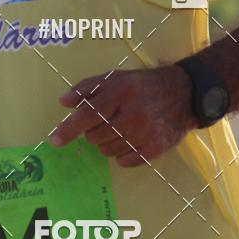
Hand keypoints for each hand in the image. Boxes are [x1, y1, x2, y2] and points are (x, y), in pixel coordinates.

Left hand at [51, 66, 195, 166]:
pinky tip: (129, 139)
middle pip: (95, 136)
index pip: (88, 114)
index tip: (54, 140)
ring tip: (120, 127)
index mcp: (120, 92)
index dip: (69, 128)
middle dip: (93, 130)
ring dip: (106, 142)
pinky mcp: (156, 149)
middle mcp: (133, 114)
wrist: (183, 93)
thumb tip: (63, 103)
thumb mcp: (115, 78)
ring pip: (107, 150)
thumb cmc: (141, 85)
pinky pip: (124, 161)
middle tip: (107, 119)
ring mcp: (145, 134)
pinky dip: (121, 154)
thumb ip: (87, 88)